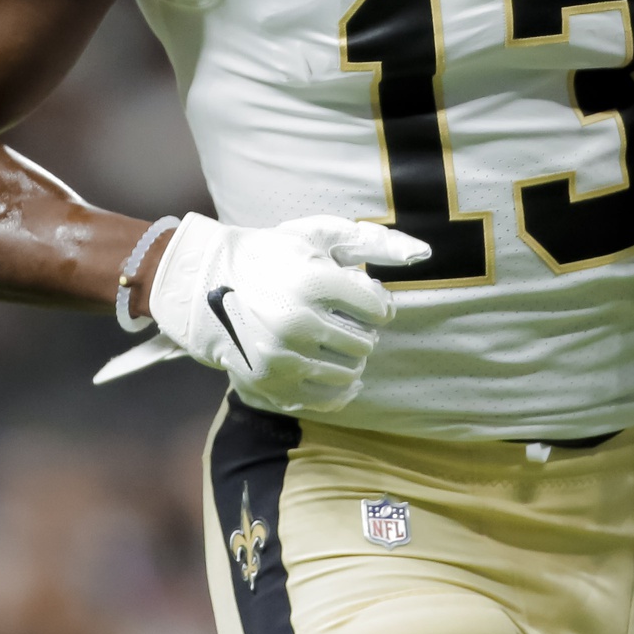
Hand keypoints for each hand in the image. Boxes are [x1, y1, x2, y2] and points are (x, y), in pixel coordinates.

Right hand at [144, 214, 431, 411]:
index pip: (378, 309)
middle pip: (365, 343)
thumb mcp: (321, 235)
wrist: (211, 284)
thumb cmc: (275, 255)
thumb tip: (423, 253)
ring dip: (350, 358)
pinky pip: (327, 399)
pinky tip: (340, 373)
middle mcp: (298, 322)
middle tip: (342, 319)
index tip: (362, 298)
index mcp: (314, 282)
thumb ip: (374, 242)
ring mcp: (283, 357)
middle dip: (361, 331)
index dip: (375, 303)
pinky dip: (341, 389)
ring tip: (332, 340)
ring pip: (349, 372)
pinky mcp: (271, 383)